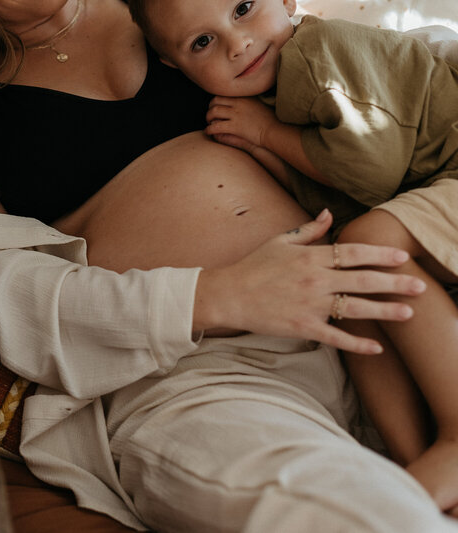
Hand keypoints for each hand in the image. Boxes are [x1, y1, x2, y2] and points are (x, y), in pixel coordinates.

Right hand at [195, 209, 425, 353]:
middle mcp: (314, 280)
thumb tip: (329, 214)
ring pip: (355, 308)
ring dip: (384, 311)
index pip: (352, 253)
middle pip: (362, 280)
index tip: (401, 257)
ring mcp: (309, 305)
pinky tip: (376, 348)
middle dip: (394, 282)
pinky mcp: (302, 327)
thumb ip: (308, 230)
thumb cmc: (252, 266)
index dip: (379, 254)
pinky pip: (335, 337)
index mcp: (309, 257)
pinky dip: (357, 344)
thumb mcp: (279, 241)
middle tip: (419, 286)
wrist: (227, 294)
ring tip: (408, 313)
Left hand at [205, 96, 279, 147]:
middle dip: (209, 108)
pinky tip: (208, 132)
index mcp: (244, 97)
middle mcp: (238, 103)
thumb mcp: (258, 104)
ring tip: (208, 123)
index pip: (223, 94)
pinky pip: (216, 126)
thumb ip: (247, 101)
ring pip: (213, 112)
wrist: (274, 130)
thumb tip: (241, 100)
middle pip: (215, 101)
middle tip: (209, 115)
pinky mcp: (234, 126)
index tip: (215, 106)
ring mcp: (236, 114)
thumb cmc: (269, 119)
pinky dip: (209, 129)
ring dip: (208, 117)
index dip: (216, 101)